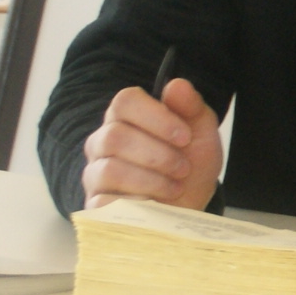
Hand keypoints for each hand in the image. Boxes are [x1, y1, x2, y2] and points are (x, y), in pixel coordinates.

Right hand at [80, 78, 222, 210]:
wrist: (189, 209)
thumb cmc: (191, 168)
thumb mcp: (202, 135)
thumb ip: (191, 108)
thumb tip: (176, 85)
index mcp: (126, 118)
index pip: (124, 101)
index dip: (156, 117)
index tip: (185, 136)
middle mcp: (103, 142)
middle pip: (115, 136)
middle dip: (158, 155)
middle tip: (183, 168)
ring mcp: (95, 174)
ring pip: (110, 170)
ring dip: (152, 180)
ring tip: (175, 187)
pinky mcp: (94, 206)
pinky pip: (105, 203)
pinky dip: (139, 204)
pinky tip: (155, 205)